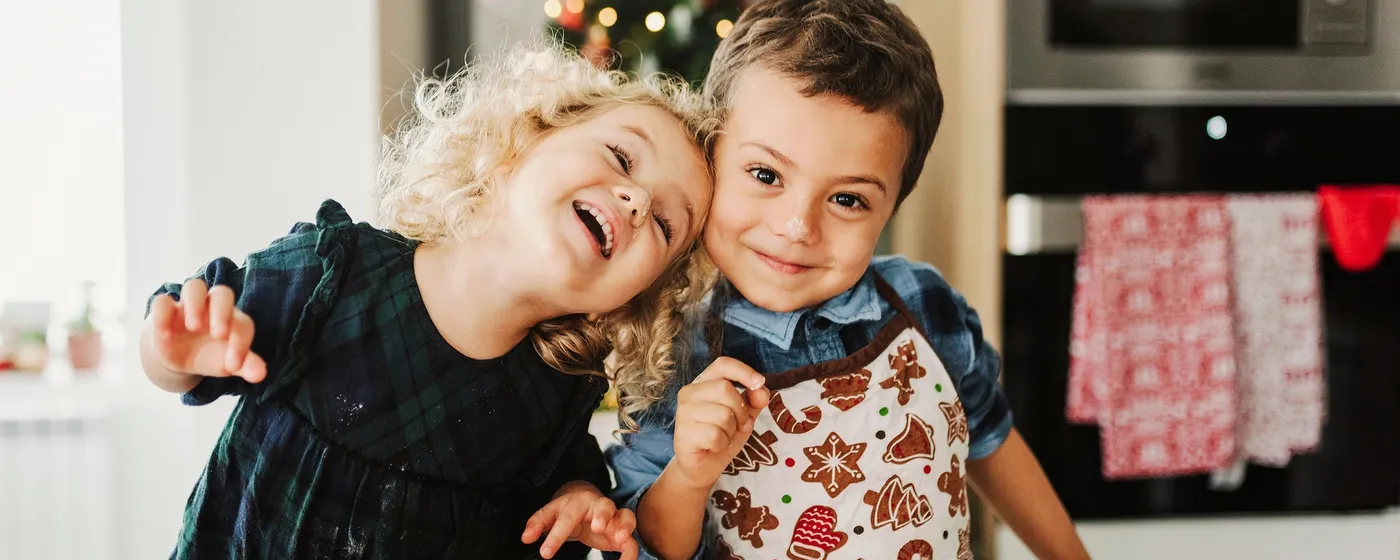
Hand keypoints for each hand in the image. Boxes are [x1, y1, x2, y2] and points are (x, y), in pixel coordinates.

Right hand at [147, 278, 265, 381]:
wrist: (179, 355)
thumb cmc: (211, 355)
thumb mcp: (227, 363)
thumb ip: (245, 366)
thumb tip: (260, 375)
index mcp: (233, 319)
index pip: (243, 324)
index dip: (241, 343)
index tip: (234, 365)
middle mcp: (213, 307)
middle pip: (222, 293)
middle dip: (222, 311)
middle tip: (219, 335)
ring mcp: (188, 306)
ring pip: (194, 287)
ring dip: (195, 304)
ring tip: (193, 327)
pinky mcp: (165, 310)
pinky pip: (162, 302)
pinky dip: (163, 314)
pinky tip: (165, 335)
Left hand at [522, 481, 637, 559]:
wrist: (587, 502)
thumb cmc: (568, 510)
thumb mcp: (551, 513)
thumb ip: (538, 523)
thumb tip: (525, 538)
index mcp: (577, 502)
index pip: (566, 517)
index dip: (556, 535)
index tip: (545, 554)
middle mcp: (599, 507)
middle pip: (605, 505)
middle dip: (603, 515)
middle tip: (597, 528)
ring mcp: (614, 518)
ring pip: (626, 516)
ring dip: (625, 526)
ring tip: (620, 538)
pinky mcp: (622, 532)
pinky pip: (631, 541)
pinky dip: (631, 552)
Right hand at [672, 357, 771, 489]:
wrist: (703, 466)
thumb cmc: (722, 435)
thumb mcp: (744, 415)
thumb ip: (754, 400)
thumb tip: (762, 390)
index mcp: (704, 382)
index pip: (723, 365)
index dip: (743, 371)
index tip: (759, 383)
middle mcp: (689, 392)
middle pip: (726, 389)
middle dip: (741, 411)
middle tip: (739, 426)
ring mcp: (683, 412)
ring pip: (723, 414)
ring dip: (731, 431)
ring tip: (722, 437)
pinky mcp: (682, 433)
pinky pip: (715, 435)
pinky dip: (722, 444)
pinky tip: (713, 447)